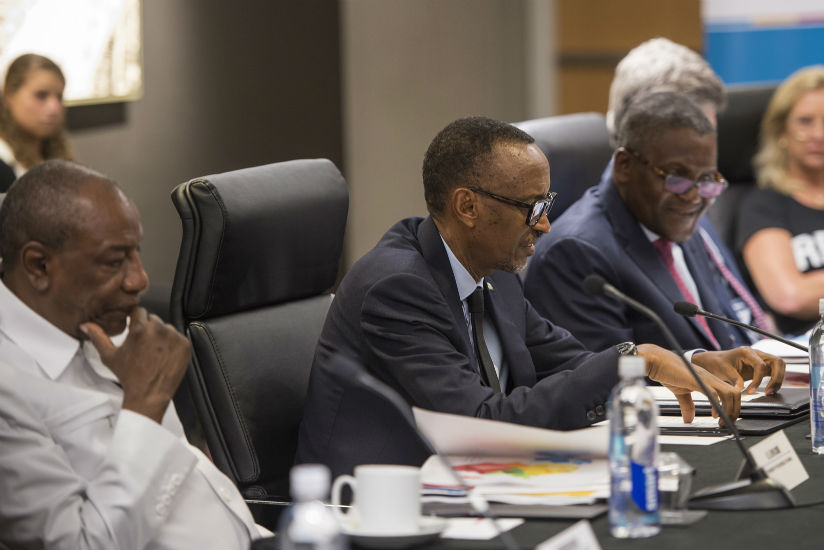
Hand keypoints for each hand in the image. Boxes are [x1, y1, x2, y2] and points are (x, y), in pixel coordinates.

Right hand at [80, 306, 191, 423]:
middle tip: (143, 346)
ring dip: (161, 336)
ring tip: (154, 353)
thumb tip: (85, 325)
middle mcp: (158, 330)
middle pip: (153, 319)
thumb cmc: (128, 377)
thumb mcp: (109, 356)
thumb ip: (98, 337)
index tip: (134, 330)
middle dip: (148, 329)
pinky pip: (178, 337)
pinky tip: (164, 356)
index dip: (135, 320)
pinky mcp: (185, 345)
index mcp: (140, 329)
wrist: (149, 396)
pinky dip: (173, 344)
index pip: (139, 311)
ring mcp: (174, 337)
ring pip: (166, 327)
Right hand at [638, 344, 740, 424]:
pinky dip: (718, 406)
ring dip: (729, 410)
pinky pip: (715, 394)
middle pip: (735, 393)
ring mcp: (705, 378)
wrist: (656, 361)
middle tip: (729, 423)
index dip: (731, 407)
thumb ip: (687, 405)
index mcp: (708, 380)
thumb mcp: (680, 392)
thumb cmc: (666, 371)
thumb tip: (689, 419)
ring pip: (730, 393)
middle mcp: (710, 378)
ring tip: (723, 422)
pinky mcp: (698, 381)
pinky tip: (714, 415)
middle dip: (735, 410)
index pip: (729, 392)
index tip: (727, 418)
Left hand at [692, 347, 785, 394]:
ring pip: (779, 366)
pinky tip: (769, 390)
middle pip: (778, 362)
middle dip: (777, 378)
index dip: (758, 379)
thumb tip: (741, 388)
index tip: (750, 391)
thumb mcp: (722, 369)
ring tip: (770, 392)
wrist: (714, 361)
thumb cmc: (717, 363)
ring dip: (778, 380)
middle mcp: (756, 353)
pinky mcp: (762, 366)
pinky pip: (774, 372)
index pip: (760, 365)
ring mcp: (761, 359)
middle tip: (769, 392)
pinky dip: (774, 381)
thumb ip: (733, 378)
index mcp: (746, 352)